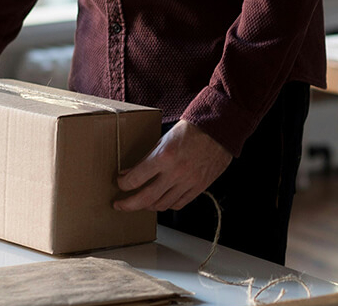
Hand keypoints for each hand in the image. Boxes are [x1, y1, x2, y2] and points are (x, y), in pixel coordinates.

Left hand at [114, 120, 232, 211]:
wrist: (218, 130)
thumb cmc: (190, 131)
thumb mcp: (163, 140)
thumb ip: (146, 159)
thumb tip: (128, 174)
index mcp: (164, 156)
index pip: (135, 179)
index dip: (123, 184)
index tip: (120, 183)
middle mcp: (176, 172)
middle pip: (145, 199)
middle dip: (128, 204)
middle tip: (119, 205)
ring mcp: (188, 182)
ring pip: (162, 205)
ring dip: (148, 206)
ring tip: (141, 202)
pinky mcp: (199, 187)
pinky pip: (179, 204)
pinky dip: (167, 205)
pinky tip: (161, 200)